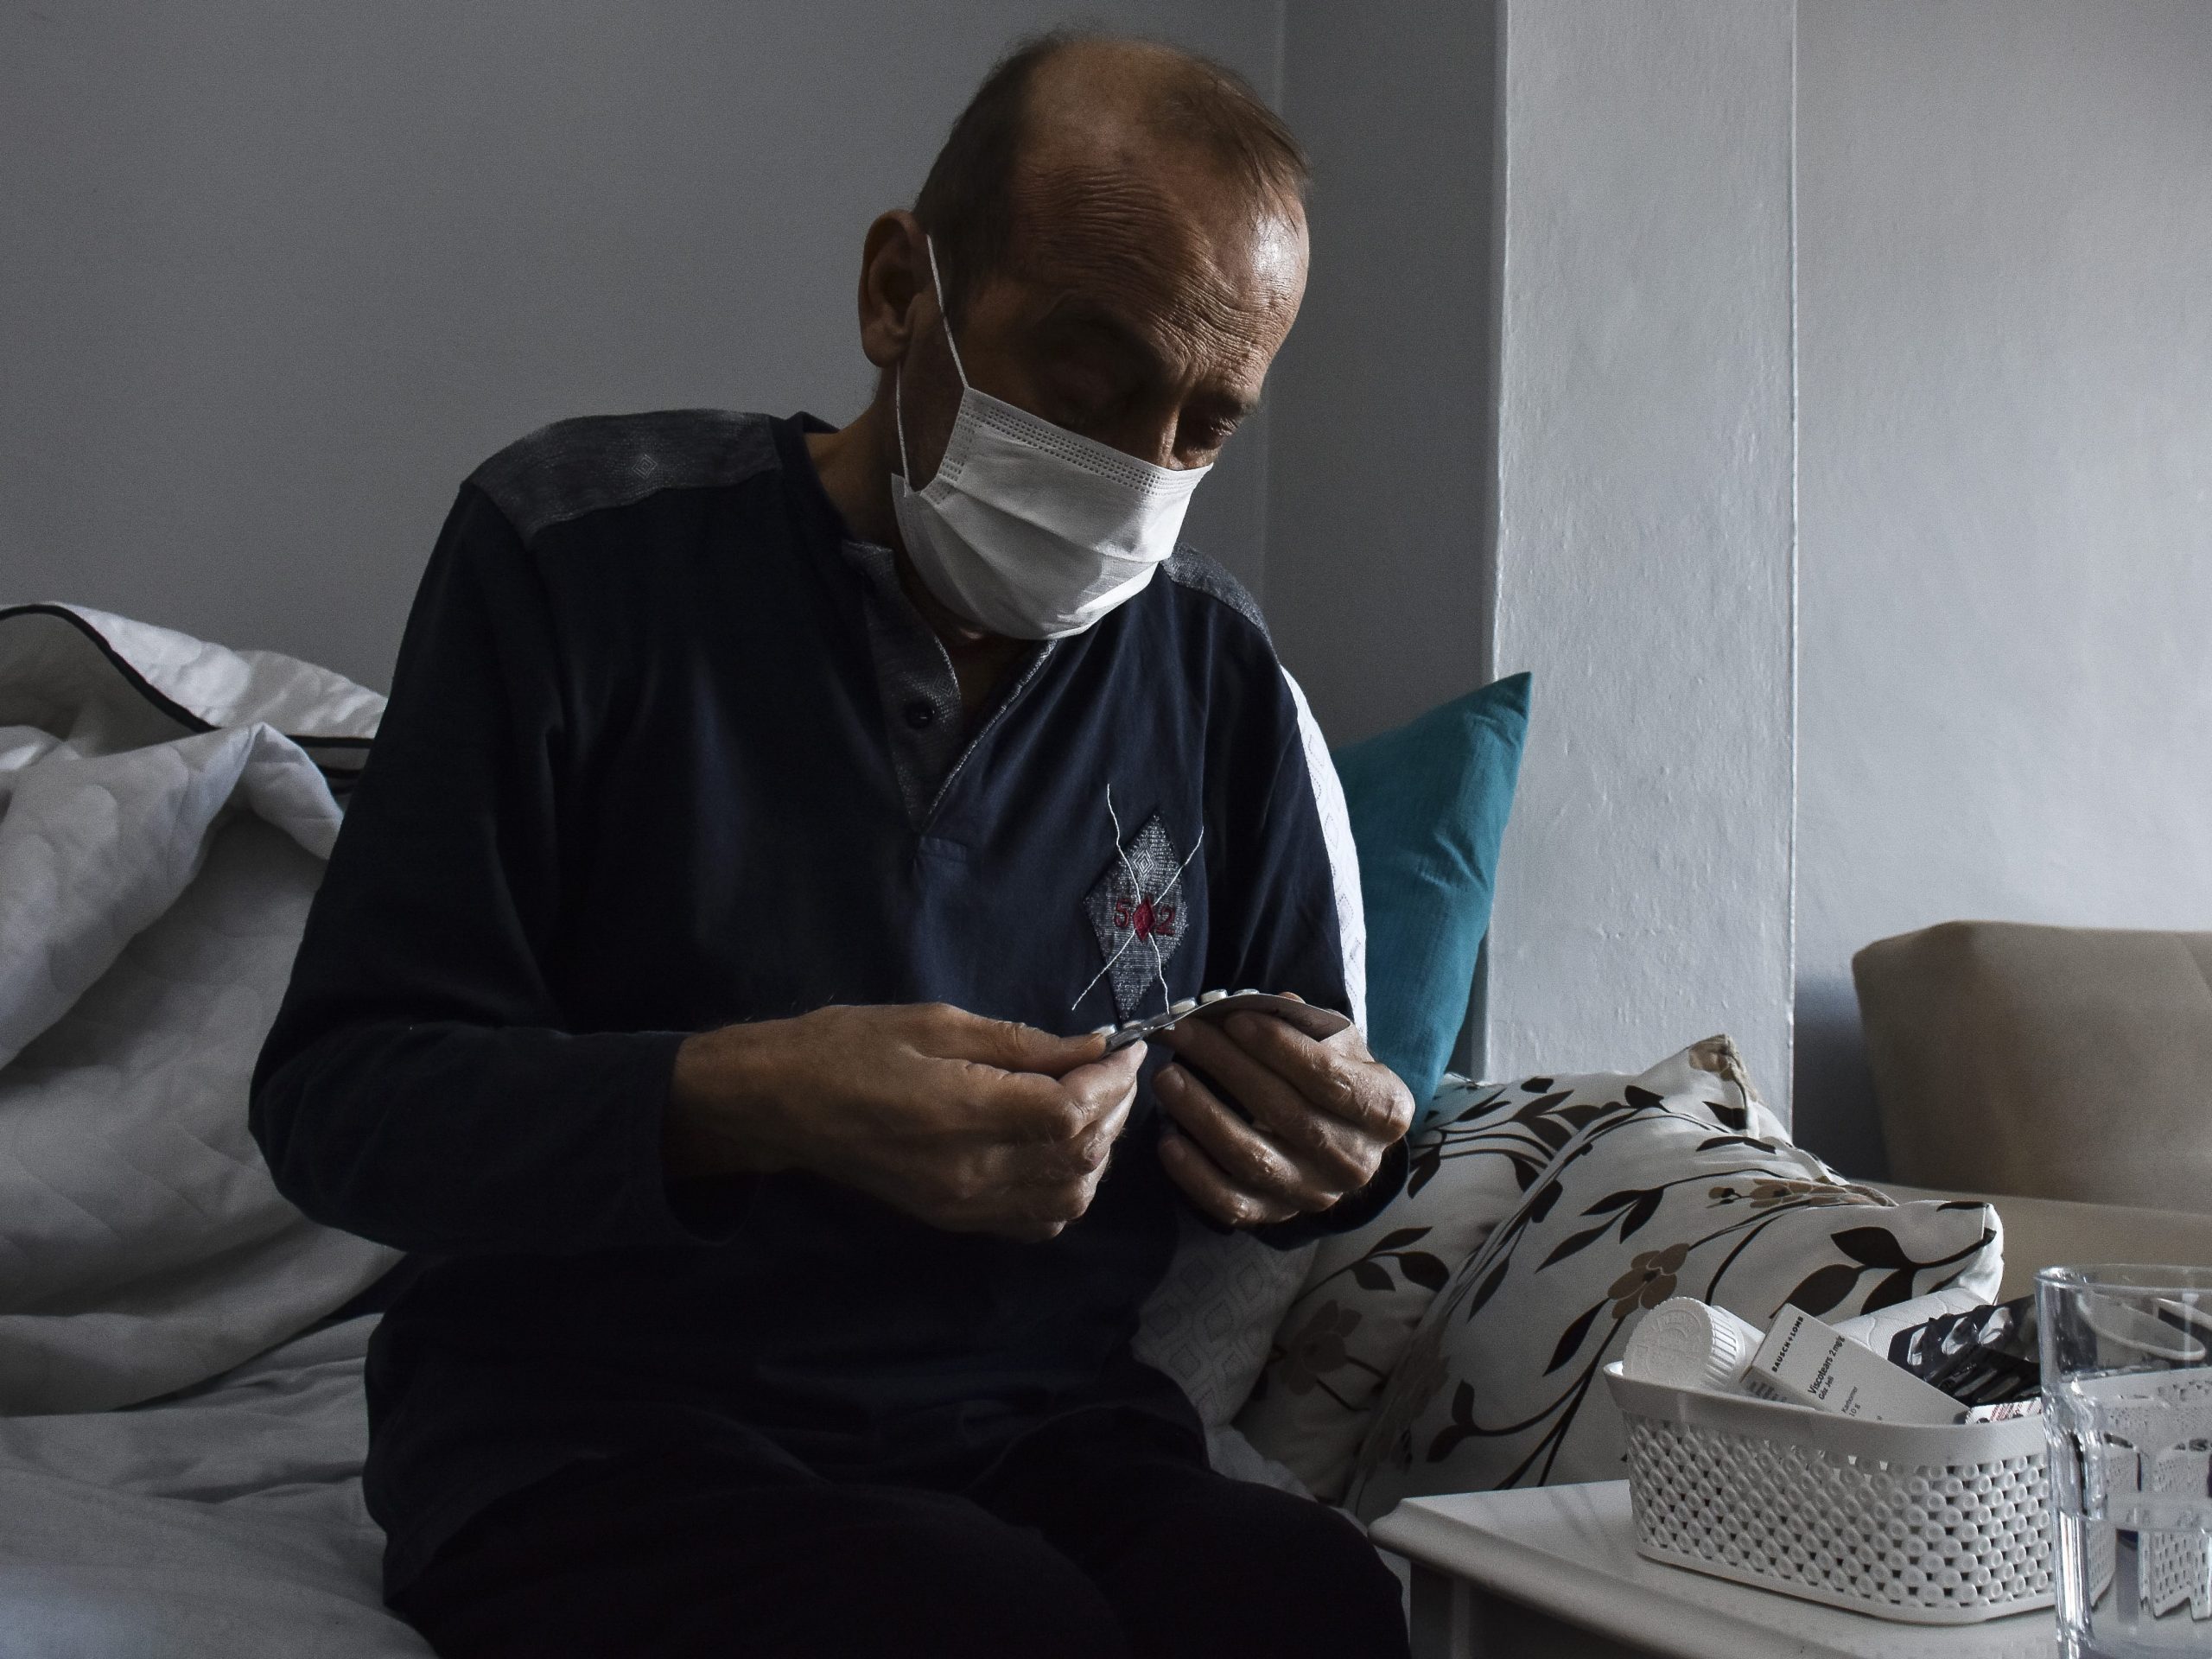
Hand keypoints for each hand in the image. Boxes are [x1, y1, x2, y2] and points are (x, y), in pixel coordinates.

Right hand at [668, 1003, 1141, 1240]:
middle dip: (1113, 1110)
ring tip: (1091, 1105)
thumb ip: (1023, 1044)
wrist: (784, 1103)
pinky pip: (1035, 1223)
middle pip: (1080, 1156)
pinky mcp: (954, 1218)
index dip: (1112, 1080)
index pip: (1071, 1111)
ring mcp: (964, 1204)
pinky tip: (1059, 1150)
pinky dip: (1066, 1190)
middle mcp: (971, 1171)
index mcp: (964, 1111)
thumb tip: (1093, 1048)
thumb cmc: (852, 1047)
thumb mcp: (940, 1023)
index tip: (1126, 1048)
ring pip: (1069, 1199)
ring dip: (1097, 1153)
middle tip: (1114, 1069)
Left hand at [1152, 1003, 1412, 1227]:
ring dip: (1203, 1116)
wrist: (1342, 1134)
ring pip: (1254, 1159)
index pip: (1332, 1080)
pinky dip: (1196, 1174)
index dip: (1281, 1049)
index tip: (1234, 1019)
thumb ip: (1303, 1024)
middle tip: (1185, 1035)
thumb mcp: (1336, 1043)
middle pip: (1286, 1114)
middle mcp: (1357, 1162)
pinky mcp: (1277, 1216)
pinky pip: (1232, 1202)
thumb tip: (1255, 1008)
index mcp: (1385, 1111)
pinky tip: (1168, 1140)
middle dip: (1228, 1068)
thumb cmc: (1335, 1075)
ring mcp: (1315, 1194)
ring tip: (1168, 1077)